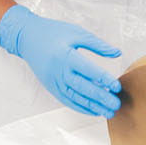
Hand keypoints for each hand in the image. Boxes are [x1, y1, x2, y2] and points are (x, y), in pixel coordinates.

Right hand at [0, 6, 121, 117]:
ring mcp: (53, 81)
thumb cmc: (54, 32)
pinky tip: (93, 111)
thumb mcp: (77, 33)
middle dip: (100, 98)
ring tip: (108, 112)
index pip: (89, 71)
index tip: (117, 86)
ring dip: (92, 106)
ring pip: (75, 98)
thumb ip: (98, 45)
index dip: (104, 79)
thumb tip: (118, 53)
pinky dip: (80, 107)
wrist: (27, 37)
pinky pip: (66, 100)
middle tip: (116, 104)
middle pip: (83, 88)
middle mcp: (59, 71)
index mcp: (66, 56)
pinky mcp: (51, 87)